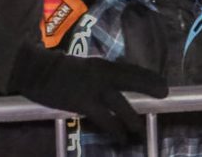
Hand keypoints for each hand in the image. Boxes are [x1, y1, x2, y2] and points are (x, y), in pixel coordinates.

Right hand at [8, 43, 167, 143]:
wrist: (38, 70)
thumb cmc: (60, 70)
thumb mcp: (85, 67)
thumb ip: (100, 75)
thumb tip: (115, 85)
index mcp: (103, 64)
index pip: (131, 69)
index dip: (148, 77)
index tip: (162, 83)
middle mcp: (102, 73)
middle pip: (132, 79)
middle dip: (150, 86)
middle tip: (164, 94)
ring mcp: (93, 88)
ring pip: (120, 103)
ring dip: (132, 117)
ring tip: (139, 130)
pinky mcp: (82, 102)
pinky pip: (103, 118)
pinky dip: (114, 128)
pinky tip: (120, 137)